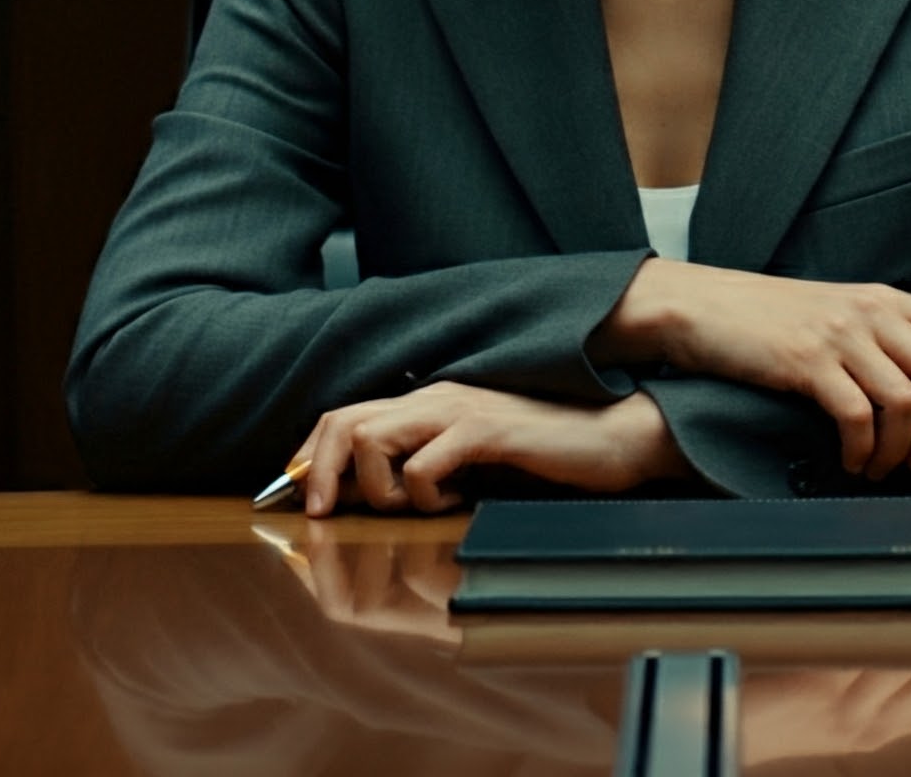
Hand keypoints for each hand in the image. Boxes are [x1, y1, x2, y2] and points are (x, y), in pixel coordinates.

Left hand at [292, 381, 689, 515]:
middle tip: (322, 515)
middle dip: (316, 472)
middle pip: (344, 421)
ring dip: (377, 488)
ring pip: (373, 438)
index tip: (297, 496)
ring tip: (410, 508)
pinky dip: (424, 494)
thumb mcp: (471, 460)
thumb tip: (368, 497)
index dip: (307, 455)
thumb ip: (427, 465)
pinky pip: (426, 463)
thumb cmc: (543, 454)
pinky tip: (453, 503)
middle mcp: (435, 396)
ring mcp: (461, 409)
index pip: (343, 415)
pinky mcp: (488, 430)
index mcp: (426, 401)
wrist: (612, 436)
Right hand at [596, 261, 910, 477]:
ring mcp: (839, 334)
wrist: (702, 306)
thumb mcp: (837, 315)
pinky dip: (863, 451)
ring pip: (907, 401)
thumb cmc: (769, 319)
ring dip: (902, 450)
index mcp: (885, 298)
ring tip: (882, 468)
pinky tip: (851, 462)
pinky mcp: (806, 362)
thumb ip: (884, 337)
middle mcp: (870, 311)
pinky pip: (858, 417)